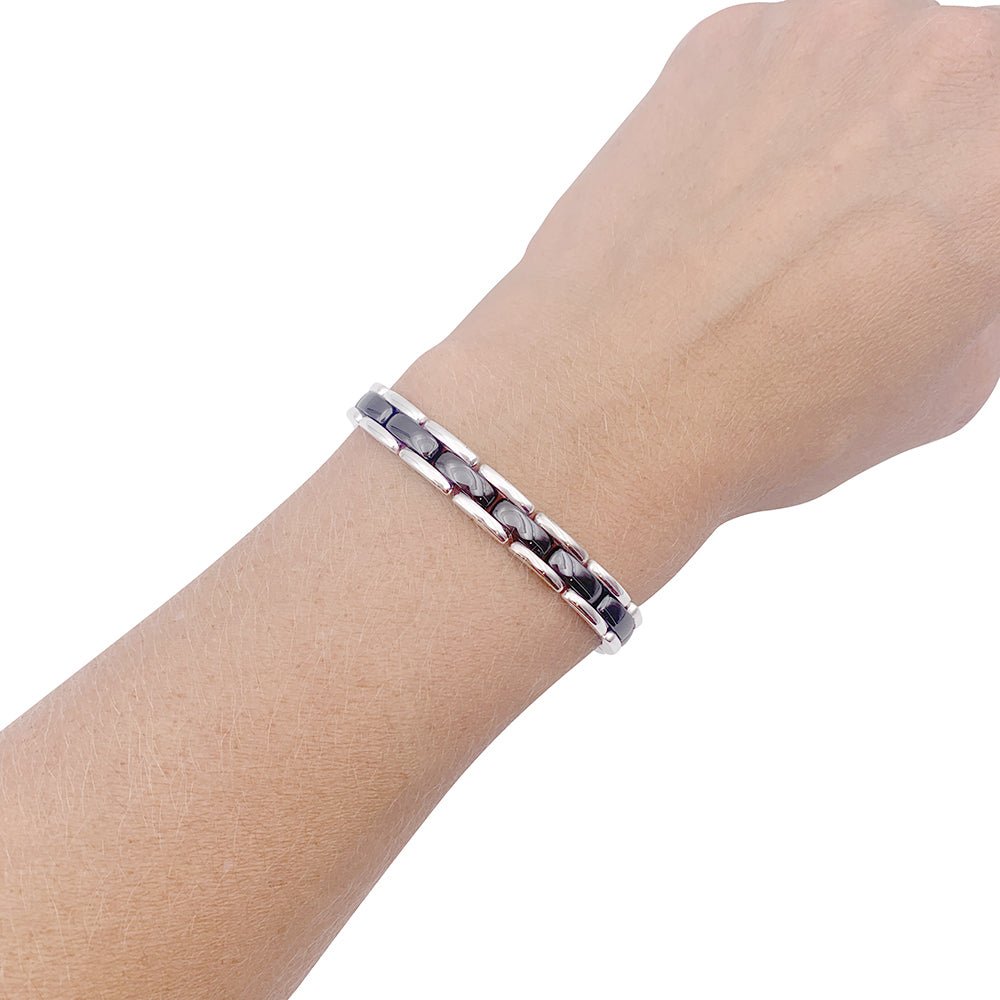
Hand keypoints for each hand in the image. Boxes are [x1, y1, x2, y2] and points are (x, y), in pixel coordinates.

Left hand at [514, 0, 999, 517]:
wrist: (604, 401)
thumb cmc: (767, 416)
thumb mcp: (946, 385)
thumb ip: (987, 283)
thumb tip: (975, 250)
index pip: (999, 169)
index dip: (975, 216)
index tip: (954, 247)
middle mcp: (938, 62)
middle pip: (970, 85)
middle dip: (947, 160)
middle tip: (890, 238)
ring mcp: (825, 31)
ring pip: (886, 62)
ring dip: (869, 128)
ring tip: (802, 227)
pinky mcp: (726, 40)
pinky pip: (793, 62)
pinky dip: (783, 117)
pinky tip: (740, 199)